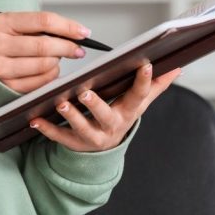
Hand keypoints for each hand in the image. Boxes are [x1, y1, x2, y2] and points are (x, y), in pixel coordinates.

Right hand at [0, 10, 89, 92]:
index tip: (84, 32)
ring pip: (45, 65)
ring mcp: (0, 68)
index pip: (43, 21)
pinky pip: (40, 82)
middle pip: (45, 46)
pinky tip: (48, 69)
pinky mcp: (6, 86)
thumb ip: (40, 27)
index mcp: (1, 23)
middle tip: (79, 49)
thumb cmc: (2, 40)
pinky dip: (51, 75)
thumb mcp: (13, 25)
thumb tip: (75, 34)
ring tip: (56, 58)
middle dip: (68, 47)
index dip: (68, 27)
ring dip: (58, 62)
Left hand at [29, 63, 181, 151]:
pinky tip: (35, 118)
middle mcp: (112, 126)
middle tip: (84, 92)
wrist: (106, 150)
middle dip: (95, 104)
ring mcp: (93, 137)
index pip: (139, 96)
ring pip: (81, 128)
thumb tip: (178, 67)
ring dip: (70, 116)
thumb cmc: (120, 115)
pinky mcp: (75, 143)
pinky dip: (47, 129)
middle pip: (105, 116)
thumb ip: (156, 85)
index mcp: (129, 111)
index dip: (145, 81)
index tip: (146, 64)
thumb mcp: (138, 103)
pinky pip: (60, 137)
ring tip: (59, 103)